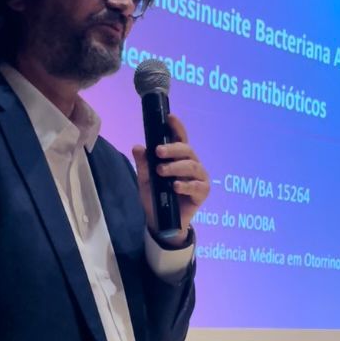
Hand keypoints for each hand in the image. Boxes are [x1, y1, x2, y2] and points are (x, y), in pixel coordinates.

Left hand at [132, 114, 210, 238]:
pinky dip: (186, 185)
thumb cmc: (156, 197)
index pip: (180, 138)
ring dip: (176, 167)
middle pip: (186, 150)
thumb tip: (137, 147)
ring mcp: (199, 177)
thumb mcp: (145, 181)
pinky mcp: (202, 192)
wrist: (161, 222)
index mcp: (178, 157)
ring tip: (161, 172)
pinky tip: (175, 186)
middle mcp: (191, 164)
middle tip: (158, 151)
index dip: (176, 127)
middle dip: (172, 148)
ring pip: (192, 166)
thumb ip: (143, 165)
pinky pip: (197, 186)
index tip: (169, 117)